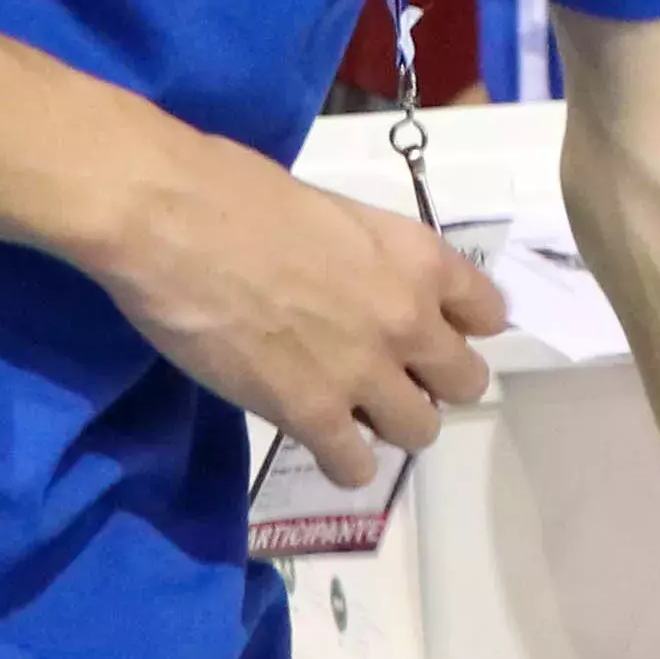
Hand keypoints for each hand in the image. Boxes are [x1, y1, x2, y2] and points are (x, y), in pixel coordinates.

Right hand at [83, 126, 508, 484]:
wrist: (171, 218)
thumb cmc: (235, 191)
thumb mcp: (334, 213)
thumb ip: (368, 259)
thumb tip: (357, 284)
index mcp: (417, 257)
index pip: (488, 312)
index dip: (460, 327)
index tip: (430, 331)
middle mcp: (408, 318)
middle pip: (465, 381)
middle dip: (432, 382)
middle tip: (389, 376)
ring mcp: (363, 372)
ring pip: (420, 430)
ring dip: (391, 424)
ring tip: (353, 411)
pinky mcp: (311, 414)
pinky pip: (356, 467)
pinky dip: (344, 462)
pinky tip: (320, 441)